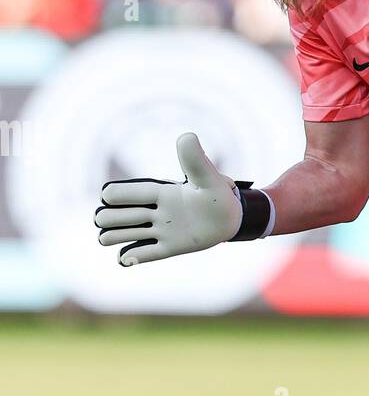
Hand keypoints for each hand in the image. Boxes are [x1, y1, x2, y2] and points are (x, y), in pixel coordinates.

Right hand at [95, 132, 242, 265]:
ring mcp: (161, 230)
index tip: (108, 195)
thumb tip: (186, 136)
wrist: (232, 219)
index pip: (129, 192)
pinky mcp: (168, 248)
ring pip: (124, 235)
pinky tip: (124, 259)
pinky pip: (144, 254)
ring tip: (110, 239)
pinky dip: (131, 257)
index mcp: (162, 193)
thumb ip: (195, 160)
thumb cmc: (219, 195)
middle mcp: (156, 211)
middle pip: (119, 215)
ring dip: (115, 236)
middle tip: (116, 221)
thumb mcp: (208, 177)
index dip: (116, 194)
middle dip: (112, 218)